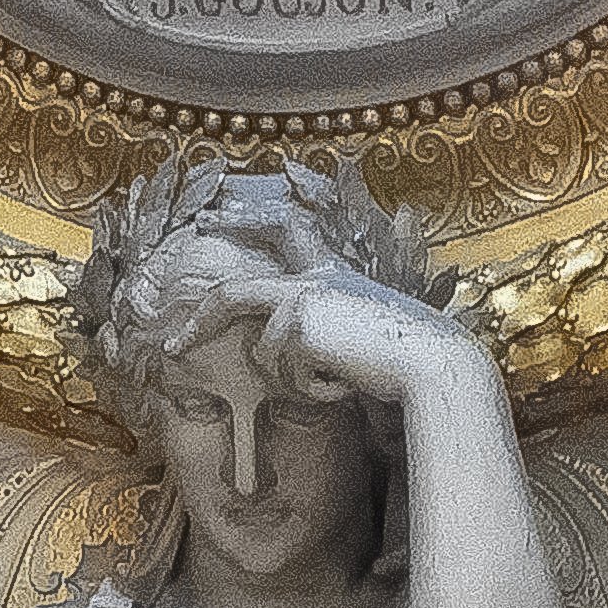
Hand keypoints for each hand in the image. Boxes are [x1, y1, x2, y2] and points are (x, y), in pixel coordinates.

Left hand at [206, 213, 470, 407]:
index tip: (212, 218)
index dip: (247, 222)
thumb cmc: (414, 362)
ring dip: (301, 381)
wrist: (434, 363)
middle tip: (172, 344)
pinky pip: (285, 373)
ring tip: (346, 377)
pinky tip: (349, 380)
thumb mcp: (366, 340)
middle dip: (198, 319)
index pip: (285, 234)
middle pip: (233, 293)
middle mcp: (312, 278)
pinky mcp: (295, 320)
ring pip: (264, 353)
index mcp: (333, 275)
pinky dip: (315, 389)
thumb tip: (296, 359)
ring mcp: (300, 296)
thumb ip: (330, 336)